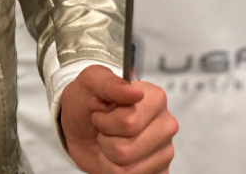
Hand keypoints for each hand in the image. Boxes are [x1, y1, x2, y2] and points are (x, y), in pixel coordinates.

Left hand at [60, 65, 177, 172]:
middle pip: (126, 149)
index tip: (101, 114)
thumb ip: (109, 83)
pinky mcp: (160, 171)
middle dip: (106, 140)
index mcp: (154, 97)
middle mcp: (165, 124)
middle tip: (104, 129)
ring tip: (109, 141)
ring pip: (127, 168)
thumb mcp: (89, 82)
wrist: (80, 127)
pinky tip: (116, 156)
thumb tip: (135, 92)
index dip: (106, 122)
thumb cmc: (87, 101)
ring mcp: (165, 150)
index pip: (129, 122)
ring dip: (108, 156)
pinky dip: (114, 170)